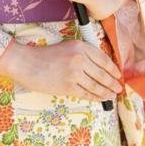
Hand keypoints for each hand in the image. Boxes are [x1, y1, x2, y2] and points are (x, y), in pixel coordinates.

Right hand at [0, 40, 122, 100]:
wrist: (25, 63)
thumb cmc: (44, 55)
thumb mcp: (67, 47)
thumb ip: (83, 55)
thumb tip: (101, 68)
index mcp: (80, 46)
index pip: (103, 59)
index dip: (113, 69)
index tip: (118, 75)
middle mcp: (79, 59)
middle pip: (102, 74)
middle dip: (113, 83)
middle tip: (119, 88)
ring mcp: (74, 74)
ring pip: (96, 86)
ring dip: (106, 92)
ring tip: (112, 95)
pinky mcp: (68, 87)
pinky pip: (86, 94)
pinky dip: (96, 97)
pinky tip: (101, 99)